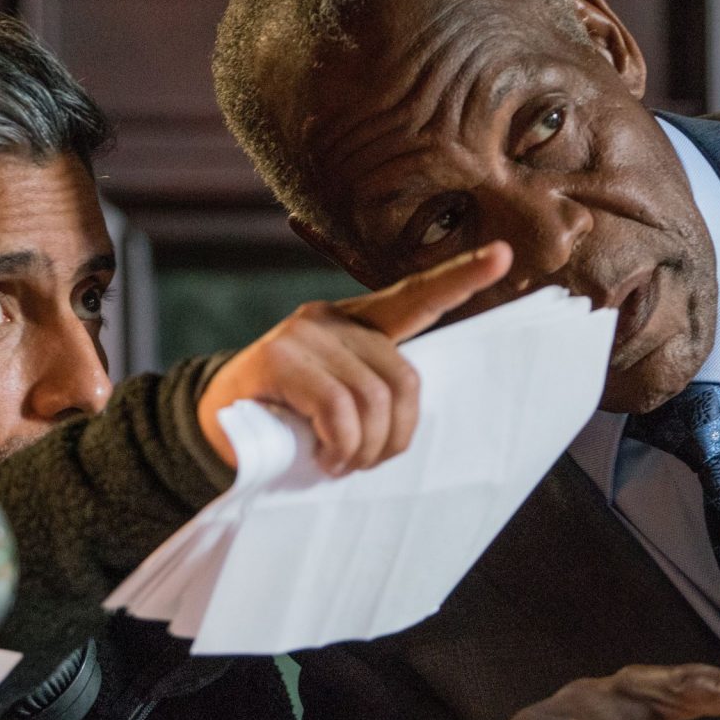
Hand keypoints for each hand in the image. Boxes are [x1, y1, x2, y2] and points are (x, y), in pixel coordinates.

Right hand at [197, 241, 513, 473]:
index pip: (415, 297)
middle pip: (402, 378)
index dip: (460, 278)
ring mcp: (304, 335)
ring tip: (341, 464)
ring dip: (364, 448)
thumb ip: (372, 397)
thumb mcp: (337, 404)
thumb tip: (403, 427)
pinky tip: (324, 456)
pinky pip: (334, 405)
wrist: (214, 426)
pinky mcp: (277, 358)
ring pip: (370, 398)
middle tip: (366, 464)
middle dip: (394, 436)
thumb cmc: (287, 421)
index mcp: (357, 326)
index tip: (505, 255)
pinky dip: (338, 443)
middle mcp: (333, 319)